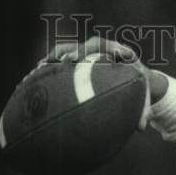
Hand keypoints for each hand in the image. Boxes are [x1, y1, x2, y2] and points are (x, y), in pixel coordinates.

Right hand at [28, 34, 168, 126]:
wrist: (131, 75)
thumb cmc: (138, 86)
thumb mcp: (143, 96)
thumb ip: (143, 109)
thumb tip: (141, 128)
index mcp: (118, 52)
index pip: (108, 46)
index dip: (103, 49)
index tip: (98, 55)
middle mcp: (99, 49)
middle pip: (84, 47)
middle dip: (74, 52)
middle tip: (65, 61)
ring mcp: (84, 52)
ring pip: (65, 50)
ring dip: (53, 58)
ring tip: (39, 68)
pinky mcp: (73, 59)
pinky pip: (56, 60)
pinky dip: (46, 67)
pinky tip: (32, 79)